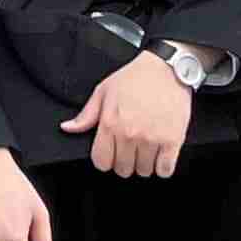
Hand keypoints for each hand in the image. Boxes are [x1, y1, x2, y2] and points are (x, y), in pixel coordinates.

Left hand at [63, 48, 194, 178]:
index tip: (111, 153)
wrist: (166, 69)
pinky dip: (162, 166)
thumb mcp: (104, 91)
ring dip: (144, 164)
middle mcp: (129, 134)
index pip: (101, 162)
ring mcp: (152, 138)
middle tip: (130, 149)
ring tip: (146, 148)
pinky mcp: (173, 140)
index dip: (105, 160)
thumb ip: (86, 115)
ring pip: (144, 171)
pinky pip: (165, 170)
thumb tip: (68, 128)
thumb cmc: (135, 78)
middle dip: (125, 162)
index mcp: (110, 123)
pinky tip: (160, 154)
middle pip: (122, 169)